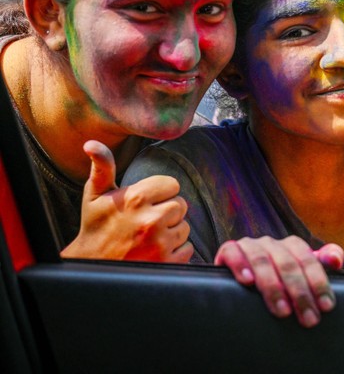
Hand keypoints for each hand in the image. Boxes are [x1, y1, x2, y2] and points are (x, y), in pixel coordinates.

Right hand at [60, 141, 192, 261]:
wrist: (90, 266)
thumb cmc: (95, 226)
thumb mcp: (96, 195)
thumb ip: (102, 167)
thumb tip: (92, 143)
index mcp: (136, 198)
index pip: (172, 185)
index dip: (160, 193)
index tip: (144, 202)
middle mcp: (151, 220)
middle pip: (181, 204)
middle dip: (167, 210)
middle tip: (146, 219)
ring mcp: (160, 243)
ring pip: (185, 226)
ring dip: (172, 230)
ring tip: (148, 235)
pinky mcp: (166, 262)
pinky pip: (187, 248)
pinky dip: (175, 250)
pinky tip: (155, 250)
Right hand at [214, 235, 343, 327]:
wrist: (241, 275)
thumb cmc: (277, 277)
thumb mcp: (301, 271)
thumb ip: (322, 262)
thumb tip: (337, 260)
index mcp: (293, 245)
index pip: (309, 261)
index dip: (319, 283)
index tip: (326, 306)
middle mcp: (273, 243)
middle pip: (288, 264)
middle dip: (300, 293)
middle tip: (308, 318)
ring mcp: (251, 245)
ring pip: (263, 260)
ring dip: (273, 286)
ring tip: (282, 310)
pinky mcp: (229, 250)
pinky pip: (233, 252)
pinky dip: (240, 265)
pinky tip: (247, 281)